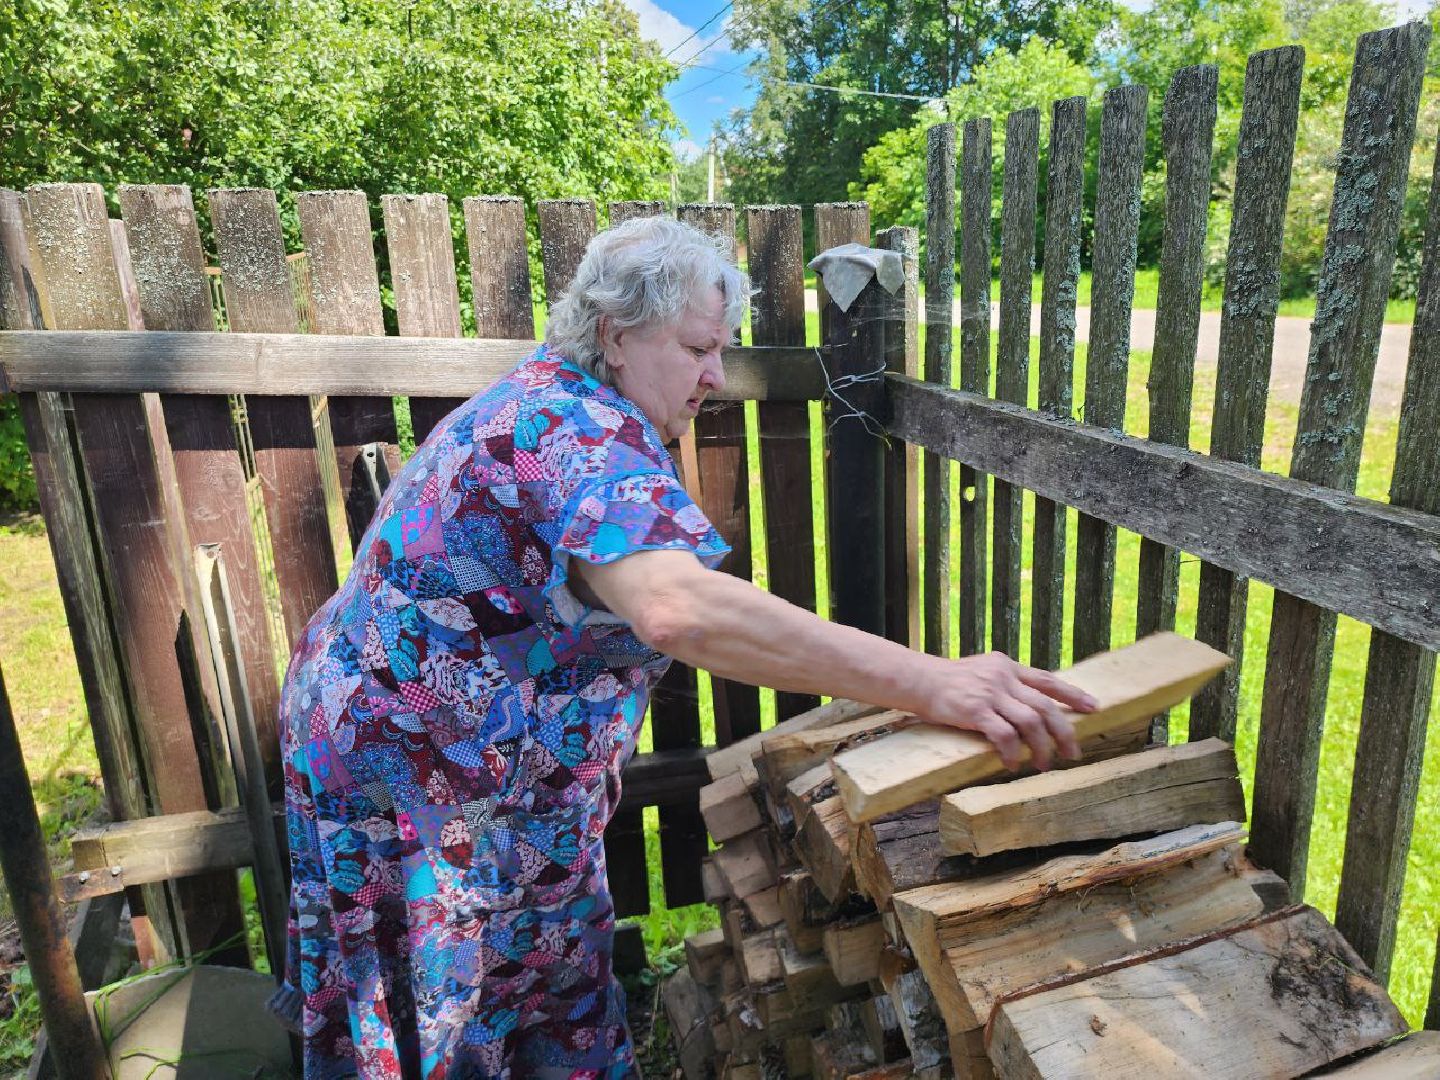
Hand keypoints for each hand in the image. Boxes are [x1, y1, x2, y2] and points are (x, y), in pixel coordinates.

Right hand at [911, 652, 1098, 771]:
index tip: (1093, 708)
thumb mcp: (982, 672)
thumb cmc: (948, 681)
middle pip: (1045, 706)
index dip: (1073, 695)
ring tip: (1043, 765)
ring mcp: (990, 693)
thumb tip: (1030, 705)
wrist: (917, 679)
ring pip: (1031, 723)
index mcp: (1007, 667)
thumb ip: (1006, 683)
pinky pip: (1004, 735)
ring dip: (1041, 748)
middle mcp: (1003, 677)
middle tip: (1073, 753)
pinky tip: (1013, 764)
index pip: (1047, 680)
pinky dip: (1013, 753)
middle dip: (1064, 733)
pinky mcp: (975, 710)